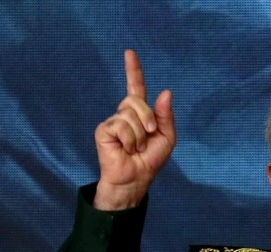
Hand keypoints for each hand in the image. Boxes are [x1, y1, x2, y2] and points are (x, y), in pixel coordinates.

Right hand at [93, 49, 175, 209]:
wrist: (136, 178)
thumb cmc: (150, 160)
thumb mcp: (166, 137)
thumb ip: (166, 115)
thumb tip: (166, 91)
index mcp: (140, 114)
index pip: (136, 87)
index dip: (133, 70)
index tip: (130, 53)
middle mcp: (124, 114)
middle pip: (136, 100)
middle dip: (147, 119)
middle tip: (149, 136)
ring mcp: (113, 121)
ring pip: (130, 114)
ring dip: (140, 135)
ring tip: (136, 148)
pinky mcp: (103, 130)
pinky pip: (122, 126)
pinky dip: (130, 140)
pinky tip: (126, 150)